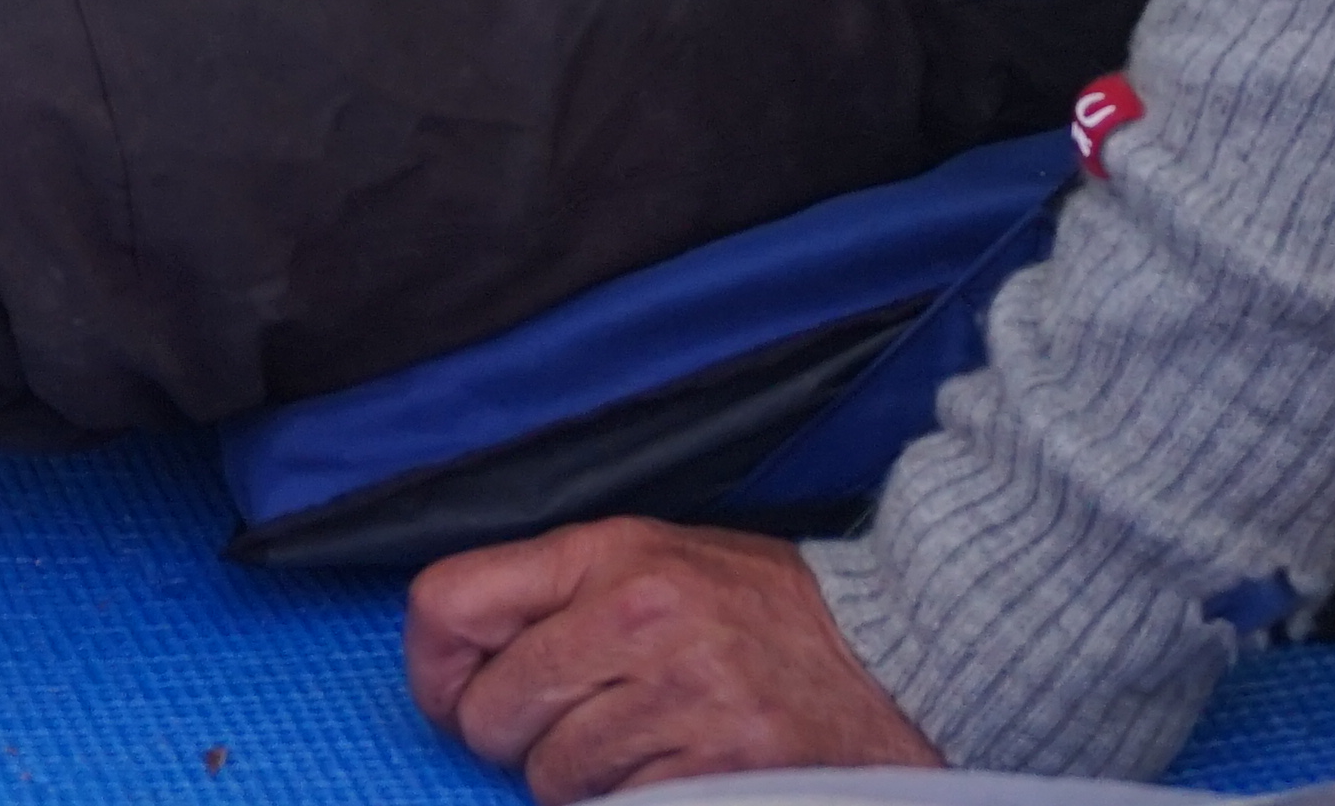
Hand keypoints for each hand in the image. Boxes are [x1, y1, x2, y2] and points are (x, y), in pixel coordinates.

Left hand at [405, 521, 938, 798]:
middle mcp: (637, 617)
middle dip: (512, 737)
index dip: (433, 666)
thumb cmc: (766, 610)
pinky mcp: (721, 768)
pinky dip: (632, 803)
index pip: (447, 602)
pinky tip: (676, 772)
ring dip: (579, 780)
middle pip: (492, 711)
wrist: (901, 654)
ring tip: (638, 747)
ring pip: (552, 775)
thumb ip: (558, 593)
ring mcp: (680, 697)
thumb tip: (454, 654)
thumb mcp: (656, 559)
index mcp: (609, 553)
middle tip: (564, 729)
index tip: (455, 692)